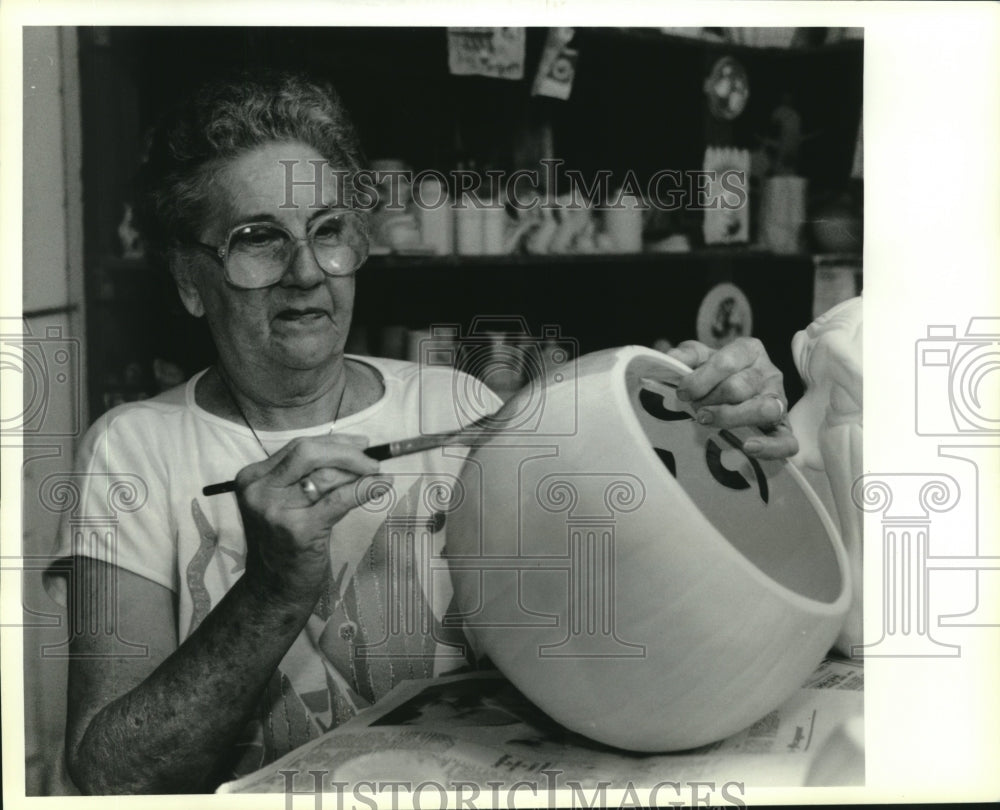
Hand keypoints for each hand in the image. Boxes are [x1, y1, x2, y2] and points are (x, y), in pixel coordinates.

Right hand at [233, 434, 384, 602]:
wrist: (273, 591)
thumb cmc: (285, 545)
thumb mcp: (286, 504)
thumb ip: (308, 476)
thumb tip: (355, 450)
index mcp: (253, 478)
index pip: (298, 446)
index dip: (334, 442)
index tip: (361, 444)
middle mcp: (259, 491)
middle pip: (309, 452)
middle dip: (347, 452)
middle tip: (372, 461)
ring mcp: (276, 511)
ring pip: (326, 475)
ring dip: (359, 473)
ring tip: (377, 477)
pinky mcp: (299, 531)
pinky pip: (339, 499)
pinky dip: (364, 489)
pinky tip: (381, 486)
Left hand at [667, 338, 798, 459]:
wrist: (733, 392)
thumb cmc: (715, 374)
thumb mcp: (699, 358)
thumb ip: (686, 356)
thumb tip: (672, 359)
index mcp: (749, 350)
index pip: (726, 362)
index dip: (700, 380)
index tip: (682, 392)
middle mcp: (769, 372)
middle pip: (738, 388)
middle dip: (709, 400)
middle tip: (694, 407)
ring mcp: (780, 400)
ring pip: (763, 410)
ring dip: (729, 418)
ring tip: (706, 420)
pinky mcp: (784, 429)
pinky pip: (786, 442)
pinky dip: (769, 447)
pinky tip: (747, 447)